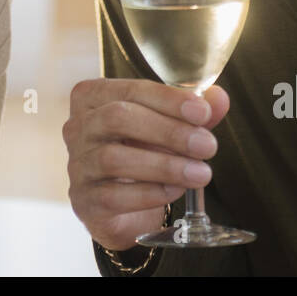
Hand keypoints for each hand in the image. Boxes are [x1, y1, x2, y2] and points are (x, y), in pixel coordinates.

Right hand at [63, 78, 228, 251]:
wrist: (122, 206)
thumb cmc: (140, 152)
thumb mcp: (167, 127)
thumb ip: (191, 112)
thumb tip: (218, 99)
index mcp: (93, 97)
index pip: (130, 90)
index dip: (168, 99)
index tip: (202, 112)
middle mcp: (78, 127)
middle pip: (117, 118)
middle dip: (168, 131)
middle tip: (206, 145)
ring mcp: (77, 164)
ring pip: (114, 158)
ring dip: (165, 165)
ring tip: (200, 173)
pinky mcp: (84, 200)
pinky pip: (114, 195)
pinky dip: (150, 193)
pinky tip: (175, 190)